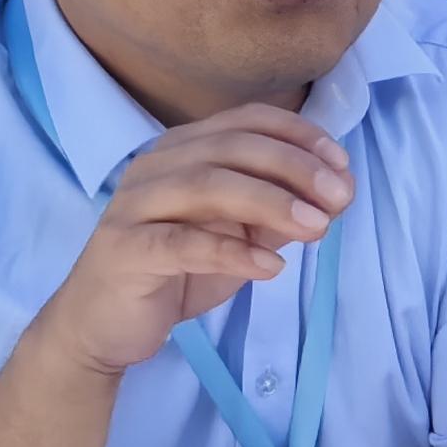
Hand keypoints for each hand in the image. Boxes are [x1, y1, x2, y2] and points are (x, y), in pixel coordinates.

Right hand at [29, 106, 352, 379]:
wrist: (105, 325)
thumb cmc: (176, 272)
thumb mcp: (239, 235)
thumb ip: (279, 210)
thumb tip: (336, 192)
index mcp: (183, 150)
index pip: (247, 120)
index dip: (300, 136)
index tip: (342, 167)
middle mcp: (156, 165)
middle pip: (232, 147)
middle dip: (296, 168)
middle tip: (339, 199)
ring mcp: (135, 205)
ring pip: (208, 185)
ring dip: (271, 202)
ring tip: (317, 228)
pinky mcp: (125, 250)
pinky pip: (182, 242)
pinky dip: (233, 252)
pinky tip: (271, 266)